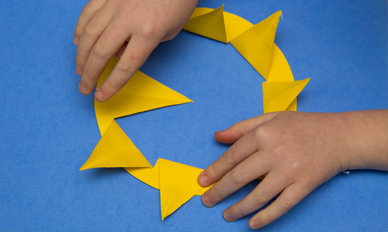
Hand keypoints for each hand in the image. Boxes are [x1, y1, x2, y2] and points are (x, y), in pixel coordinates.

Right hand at [74, 0, 197, 101]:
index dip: (111, 85)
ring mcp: (115, 5)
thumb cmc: (179, 2)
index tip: (101, 96)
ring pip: (89, 34)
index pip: (125, 66)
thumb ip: (145, 45)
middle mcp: (128, 19)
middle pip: (101, 53)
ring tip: (79, 70)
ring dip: (81, 56)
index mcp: (148, 32)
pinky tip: (77, 42)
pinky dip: (80, 29)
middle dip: (90, 75)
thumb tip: (120, 53)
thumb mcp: (171, 31)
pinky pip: (88, 13)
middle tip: (84, 88)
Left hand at [198, 110, 387, 228]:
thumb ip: (242, 127)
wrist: (339, 135)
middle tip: (207, 200)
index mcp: (264, 134)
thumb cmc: (302, 125)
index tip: (202, 181)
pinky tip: (252, 223)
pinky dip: (266, 217)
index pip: (232, 156)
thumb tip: (217, 136)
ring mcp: (290, 171)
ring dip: (239, 208)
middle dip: (219, 191)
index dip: (214, 171)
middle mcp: (275, 152)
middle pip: (240, 177)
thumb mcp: (270, 118)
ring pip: (258, 195)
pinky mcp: (304, 186)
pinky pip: (281, 205)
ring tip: (226, 215)